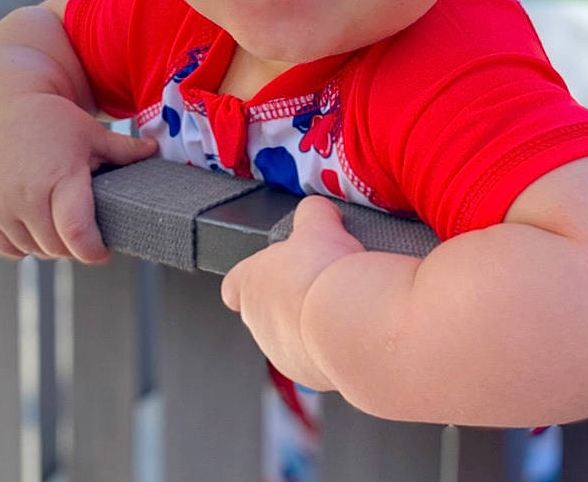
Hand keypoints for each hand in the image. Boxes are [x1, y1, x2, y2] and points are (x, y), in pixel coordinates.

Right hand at [0, 92, 155, 262]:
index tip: (103, 250)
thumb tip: (156, 150)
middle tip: (86, 231)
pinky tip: (35, 226)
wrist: (1, 106)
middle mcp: (26, 195)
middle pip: (57, 247)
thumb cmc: (52, 119)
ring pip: (33, 250)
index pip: (76, 233)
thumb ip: (124, 150)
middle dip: (75, 246)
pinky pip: (6, 248)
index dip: (94, 250)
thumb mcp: (91, 132)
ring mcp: (0, 205)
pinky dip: (22, 245)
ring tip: (60, 222)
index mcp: (60, 177)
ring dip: (49, 245)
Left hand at [221, 195, 365, 388]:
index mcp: (249, 284)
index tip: (270, 271)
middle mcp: (259, 324)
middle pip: (267, 310)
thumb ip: (312, 213)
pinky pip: (321, 357)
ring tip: (341, 304)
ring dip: (314, 323)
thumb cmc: (323, 273)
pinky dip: (334, 345)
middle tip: (320, 280)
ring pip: (294, 337)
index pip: (234, 285)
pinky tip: (353, 327)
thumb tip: (317, 210)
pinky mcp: (312, 376)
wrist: (351, 322)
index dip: (251, 277)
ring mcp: (283, 354)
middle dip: (292, 298)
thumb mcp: (318, 223)